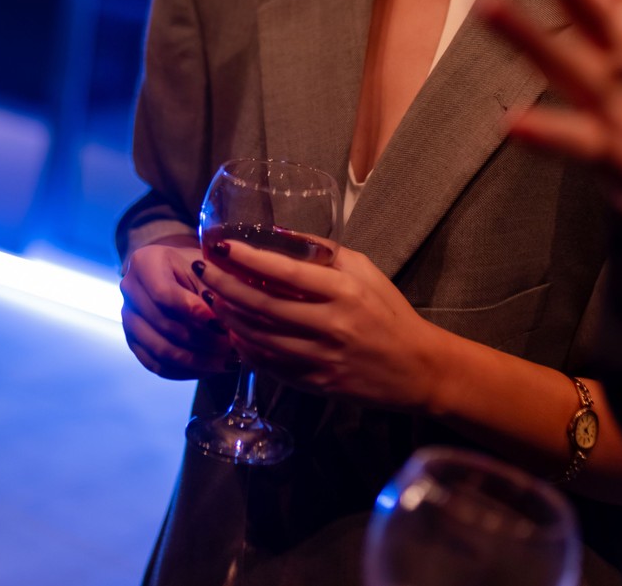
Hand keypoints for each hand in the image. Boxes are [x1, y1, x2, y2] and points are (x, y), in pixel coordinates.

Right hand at [121, 238, 233, 379]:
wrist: (179, 274)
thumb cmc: (198, 268)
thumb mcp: (208, 267)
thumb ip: (213, 290)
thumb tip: (225, 323)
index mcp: (145, 263)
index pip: (163, 293)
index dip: (192, 311)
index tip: (220, 323)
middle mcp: (129, 290)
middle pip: (163, 324)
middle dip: (202, 339)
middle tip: (232, 346)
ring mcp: (128, 318)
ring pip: (160, 349)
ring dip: (197, 360)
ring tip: (227, 361)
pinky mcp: (134, 342)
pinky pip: (157, 366)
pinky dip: (186, 371)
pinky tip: (211, 368)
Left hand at [201, 238, 441, 410]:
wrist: (417, 369)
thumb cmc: (390, 313)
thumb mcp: (366, 271)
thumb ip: (325, 253)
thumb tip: (280, 237)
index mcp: (344, 292)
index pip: (286, 273)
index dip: (248, 259)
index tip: (222, 247)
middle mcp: (331, 325)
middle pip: (263, 305)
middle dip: (226, 287)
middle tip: (204, 272)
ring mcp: (321, 358)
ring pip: (260, 338)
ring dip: (229, 318)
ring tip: (210, 299)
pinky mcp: (316, 384)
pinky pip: (270, 366)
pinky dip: (246, 349)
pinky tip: (233, 333)